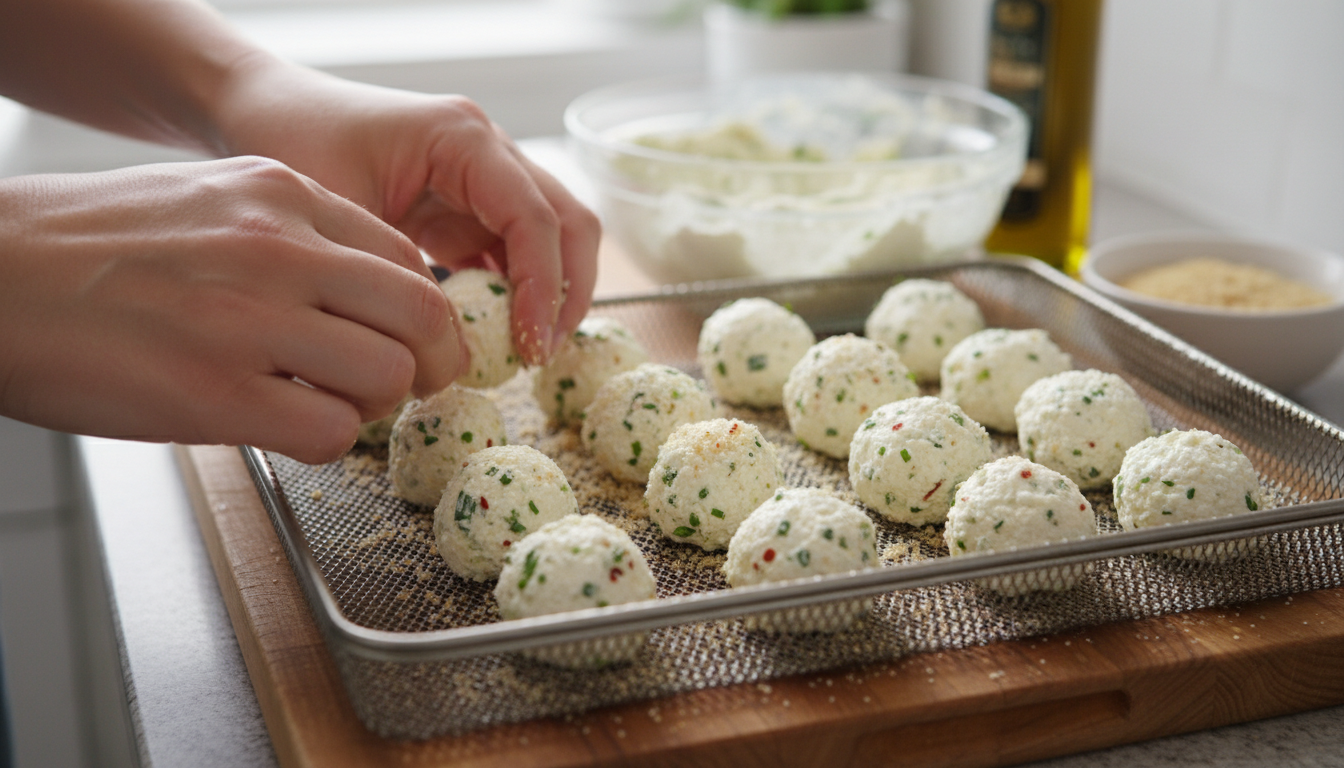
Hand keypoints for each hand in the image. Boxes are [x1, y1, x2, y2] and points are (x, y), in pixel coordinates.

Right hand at [0, 157, 464, 462]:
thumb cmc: (88, 246)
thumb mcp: (207, 200)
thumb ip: (291, 234)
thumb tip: (361, 290)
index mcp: (279, 195)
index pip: (407, 259)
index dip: (422, 314)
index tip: (410, 341)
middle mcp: (278, 248)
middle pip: (423, 314)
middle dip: (431, 363)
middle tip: (407, 387)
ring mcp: (250, 320)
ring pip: (390, 375)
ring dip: (371, 406)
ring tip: (325, 406)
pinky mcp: (215, 392)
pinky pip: (332, 432)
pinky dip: (325, 444)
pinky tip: (282, 429)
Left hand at [214, 60, 600, 364]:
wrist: (259, 108)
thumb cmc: (289, 139)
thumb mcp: (336, 209)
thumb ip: (391, 271)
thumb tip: (438, 345)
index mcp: (462, 138)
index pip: (535, 217)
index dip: (543, 286)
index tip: (530, 345)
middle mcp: (488, 152)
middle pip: (569, 222)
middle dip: (567, 292)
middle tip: (541, 355)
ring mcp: (483, 179)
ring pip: (553, 239)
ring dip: (550, 295)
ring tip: (525, 354)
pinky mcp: (467, 209)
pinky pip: (514, 254)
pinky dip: (516, 296)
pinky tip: (496, 338)